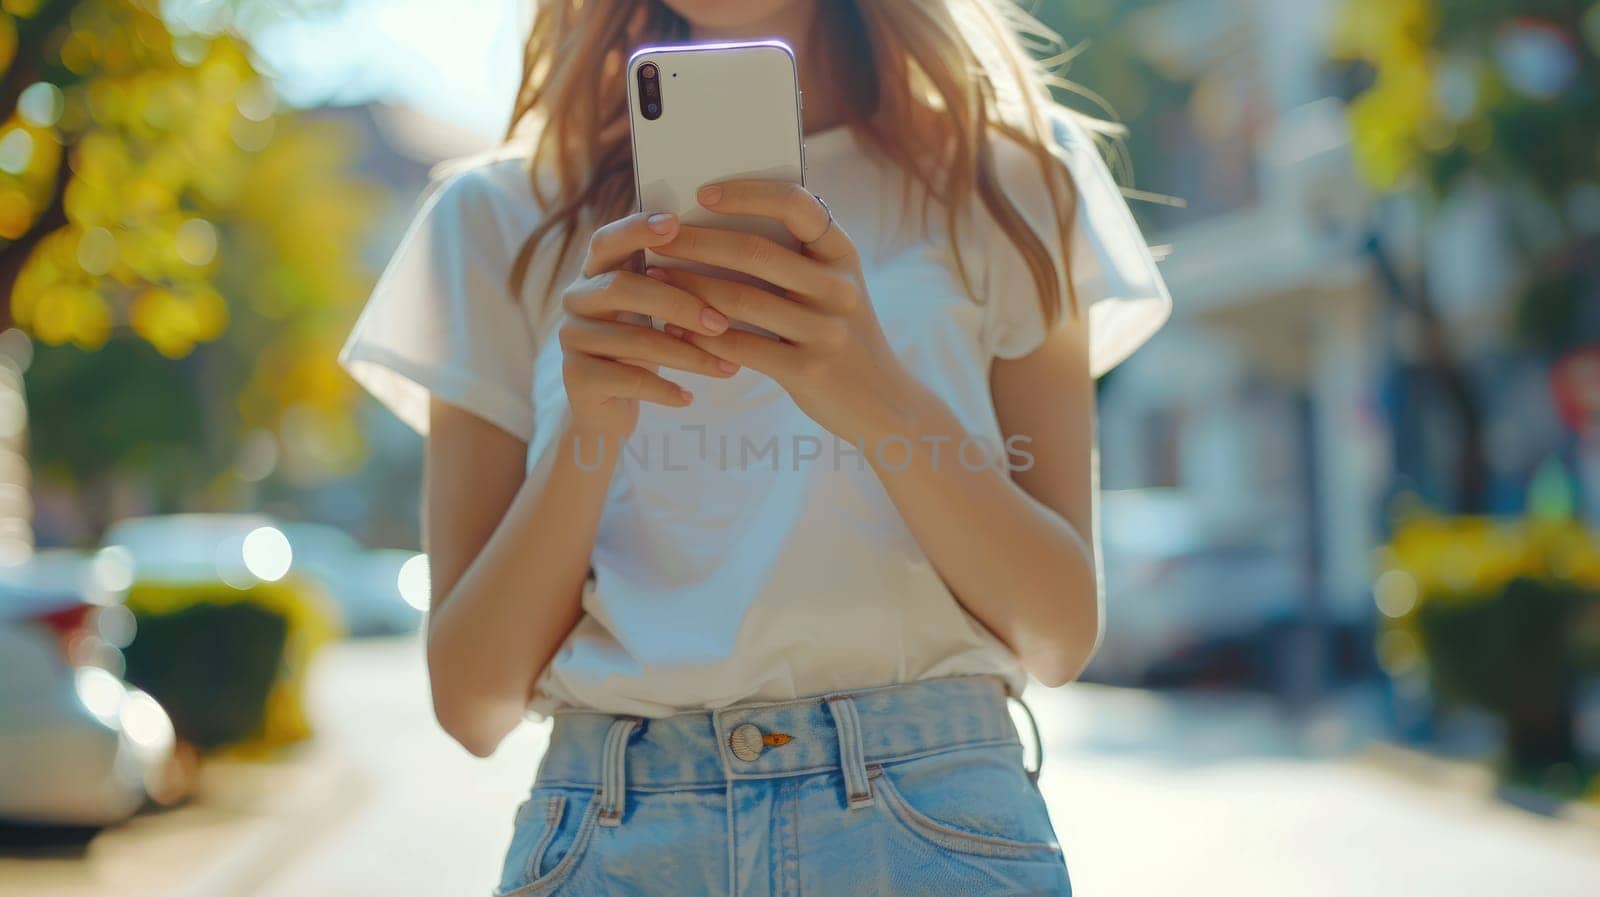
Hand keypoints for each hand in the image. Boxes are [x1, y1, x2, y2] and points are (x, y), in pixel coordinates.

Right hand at [559, 211, 739, 438]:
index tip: (675, 224)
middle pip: (622, 288)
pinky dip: (664, 389)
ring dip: (686, 353)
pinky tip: (689, 398)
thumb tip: (735, 251)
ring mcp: (572, 338)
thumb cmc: (643, 342)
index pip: (608, 240)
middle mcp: (577, 298)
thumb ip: (675, 278)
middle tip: (720, 322)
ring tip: (727, 366)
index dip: (636, 229)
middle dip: (678, 303)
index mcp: (596, 270)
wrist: (605, 406)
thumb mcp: (656, 307)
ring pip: (633, 340)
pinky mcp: (577, 378)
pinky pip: (628, 380)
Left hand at [650, 181, 915, 442]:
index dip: (748, 194)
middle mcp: (839, 288)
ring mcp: (826, 330)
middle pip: (757, 252)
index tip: (703, 193)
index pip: (797, 206)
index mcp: (843, 256)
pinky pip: (742, 347)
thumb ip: (796, 262)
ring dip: (691, 287)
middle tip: (657, 238)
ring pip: (742, 300)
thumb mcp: (835, 291)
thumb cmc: (843, 337)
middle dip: (699, 242)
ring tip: (656, 279)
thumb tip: (719, 228)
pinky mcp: (809, 370)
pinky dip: (703, 336)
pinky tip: (674, 329)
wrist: (886, 404)